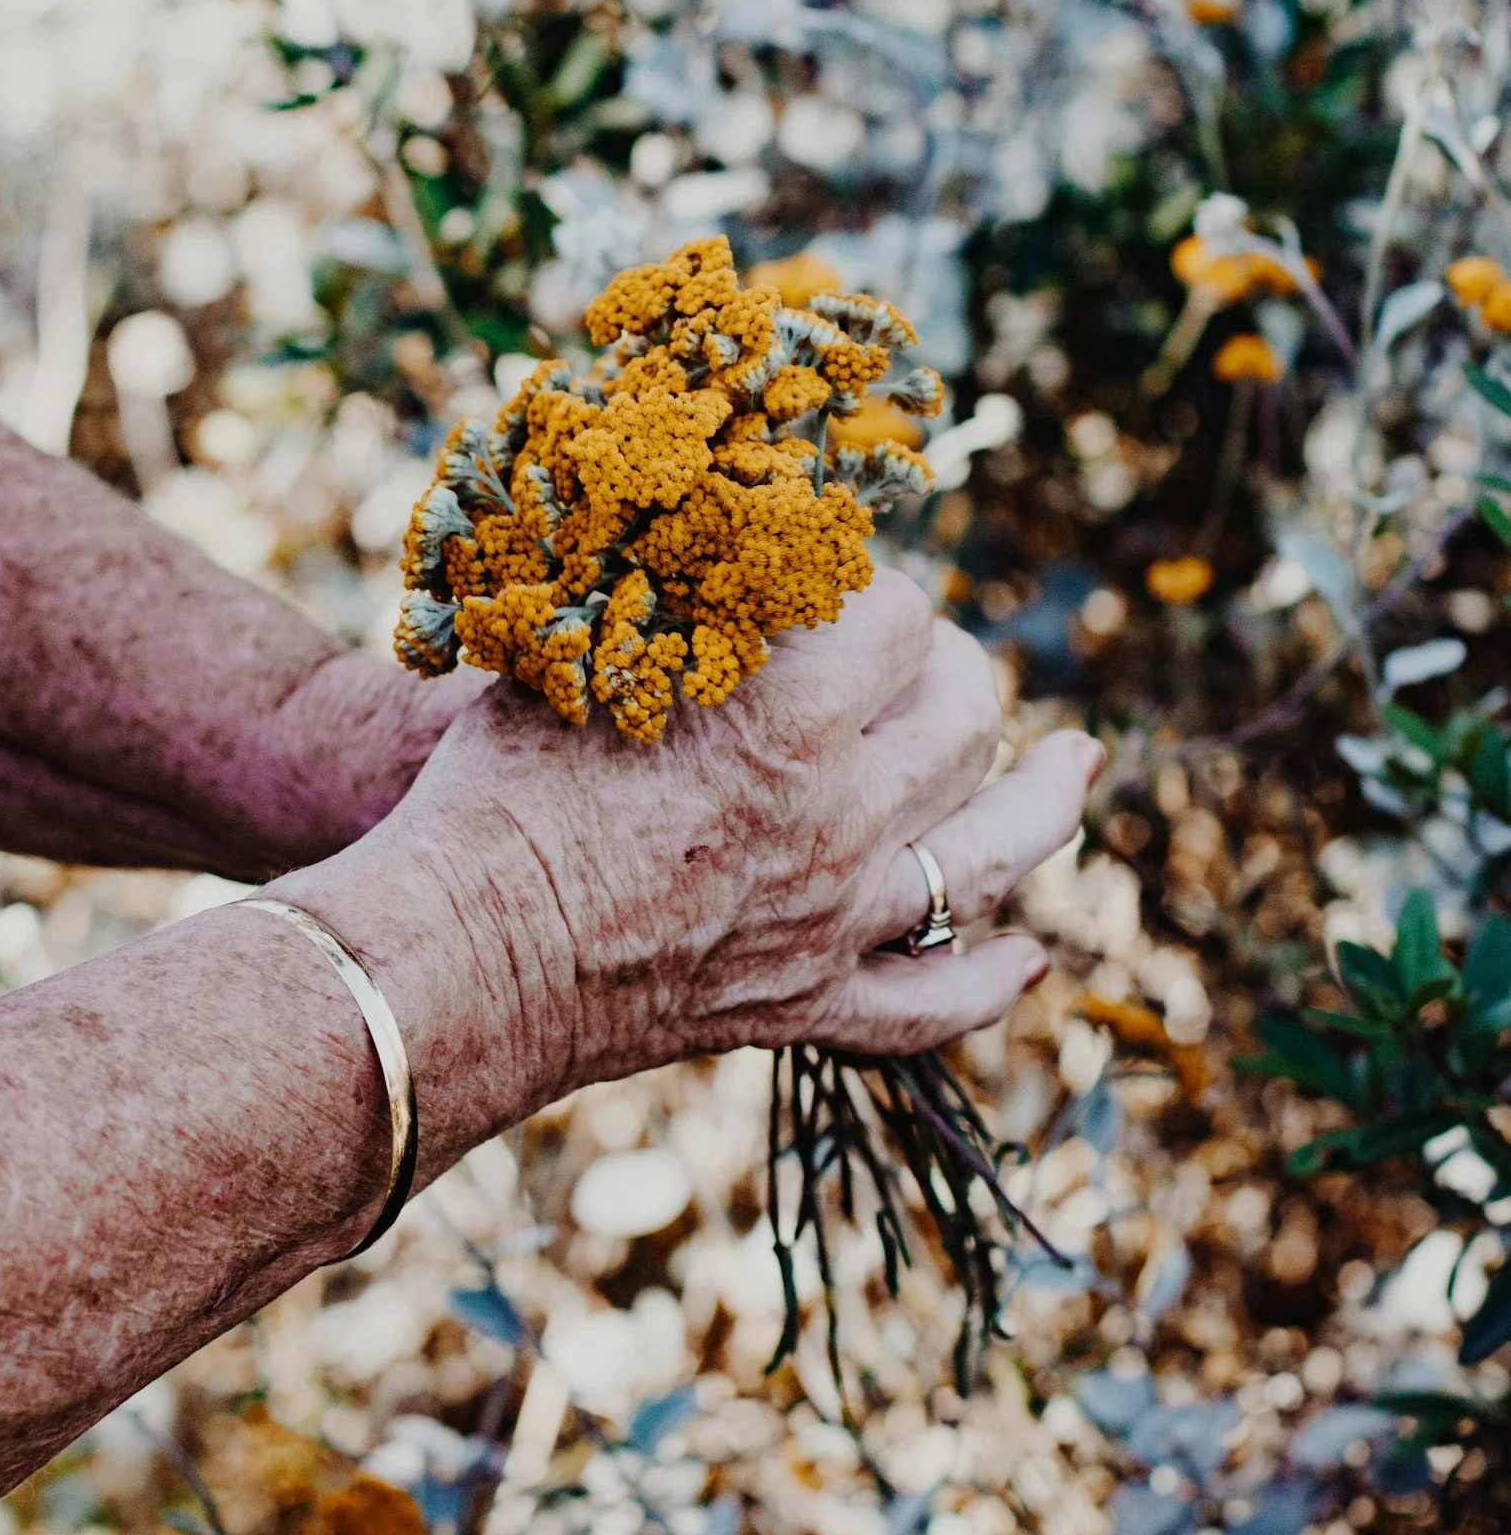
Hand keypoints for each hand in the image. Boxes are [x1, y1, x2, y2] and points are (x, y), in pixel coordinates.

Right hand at [283, 571, 1101, 1184]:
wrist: (456, 958)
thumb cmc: (498, 792)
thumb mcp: (585, 657)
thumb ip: (674, 599)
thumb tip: (721, 528)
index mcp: (789, 716)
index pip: (899, 617)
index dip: (877, 587)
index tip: (844, 580)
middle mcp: (842, 817)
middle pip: (967, 718)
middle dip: (959, 667)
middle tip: (928, 654)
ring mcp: (839, 921)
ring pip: (996, 852)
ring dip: (1045, 799)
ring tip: (1077, 764)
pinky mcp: (810, 1005)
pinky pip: (937, 1001)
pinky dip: (994, 974)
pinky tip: (1031, 950)